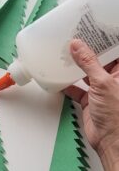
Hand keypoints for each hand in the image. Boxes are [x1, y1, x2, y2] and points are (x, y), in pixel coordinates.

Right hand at [63, 39, 118, 160]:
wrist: (110, 142)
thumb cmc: (116, 114)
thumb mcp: (102, 83)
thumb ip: (88, 63)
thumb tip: (78, 46)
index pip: (114, 51)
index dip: (105, 39)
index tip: (93, 28)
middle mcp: (113, 79)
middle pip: (99, 60)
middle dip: (87, 51)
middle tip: (74, 38)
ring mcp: (101, 90)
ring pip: (86, 73)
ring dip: (75, 67)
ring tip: (64, 54)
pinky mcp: (90, 100)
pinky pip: (77, 89)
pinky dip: (67, 85)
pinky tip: (59, 79)